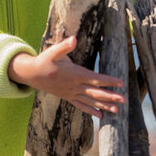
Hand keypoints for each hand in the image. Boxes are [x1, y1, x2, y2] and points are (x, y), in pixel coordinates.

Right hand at [8, 36, 125, 117]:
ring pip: (90, 101)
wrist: (32, 75)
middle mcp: (75, 86)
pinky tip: (100, 115)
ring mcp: (71, 93)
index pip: (95, 78)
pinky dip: (91, 111)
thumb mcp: (53, 51)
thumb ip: (65, 45)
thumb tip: (73, 39)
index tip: (121, 83)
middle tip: (124, 100)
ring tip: (117, 110)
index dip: (109, 81)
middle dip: (110, 96)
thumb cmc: (44, 61)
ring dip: (104, 105)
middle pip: (96, 92)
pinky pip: (81, 106)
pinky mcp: (68, 97)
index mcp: (75, 74)